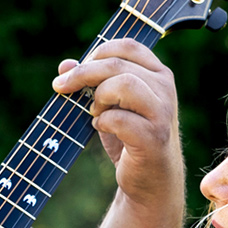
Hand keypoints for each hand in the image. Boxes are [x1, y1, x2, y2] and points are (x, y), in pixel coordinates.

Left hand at [53, 40, 181, 211]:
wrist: (150, 181)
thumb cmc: (129, 139)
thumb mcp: (108, 106)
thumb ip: (90, 82)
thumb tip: (64, 65)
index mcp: (158, 73)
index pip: (127, 46)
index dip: (96, 53)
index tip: (75, 70)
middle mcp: (165, 88)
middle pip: (118, 64)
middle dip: (83, 74)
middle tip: (62, 87)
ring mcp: (163, 112)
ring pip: (124, 84)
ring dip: (99, 97)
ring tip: (96, 112)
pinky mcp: (154, 137)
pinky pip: (119, 118)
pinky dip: (103, 122)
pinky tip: (102, 128)